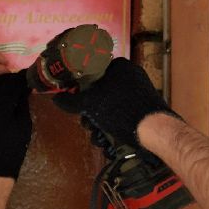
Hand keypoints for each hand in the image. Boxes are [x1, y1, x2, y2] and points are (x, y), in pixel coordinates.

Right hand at [52, 57, 171, 147]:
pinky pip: (122, 115)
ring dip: (100, 125)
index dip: (81, 88)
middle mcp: (131, 76)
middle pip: (100, 93)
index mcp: (120, 66)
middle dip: (91, 113)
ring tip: (99, 138)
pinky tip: (110, 141)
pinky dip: (114, 128)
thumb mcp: (90, 104)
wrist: (153, 130)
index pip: (93, 72)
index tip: (77, 102)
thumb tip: (55, 98)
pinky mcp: (144, 109)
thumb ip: (71, 101)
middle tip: (88, 124)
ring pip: (110, 107)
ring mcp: (139, 93)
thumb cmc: (120, 109)